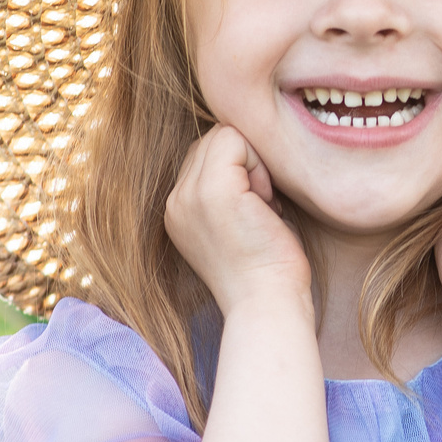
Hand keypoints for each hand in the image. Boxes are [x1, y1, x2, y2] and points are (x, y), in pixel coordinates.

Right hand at [165, 125, 311, 314]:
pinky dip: (260, 164)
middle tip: (262, 209)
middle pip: (212, 141)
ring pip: (224, 135)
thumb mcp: (236, 223)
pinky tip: (266, 203)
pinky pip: (236, 139)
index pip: (204, 155)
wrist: (267, 306)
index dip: (239, 171)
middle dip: (246, 164)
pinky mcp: (212, 190)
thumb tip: (245, 148)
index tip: (255, 211)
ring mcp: (188, 195)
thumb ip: (229, 188)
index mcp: (178, 210)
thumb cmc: (267, 269)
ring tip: (262, 208)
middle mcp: (174, 201)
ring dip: (254, 164)